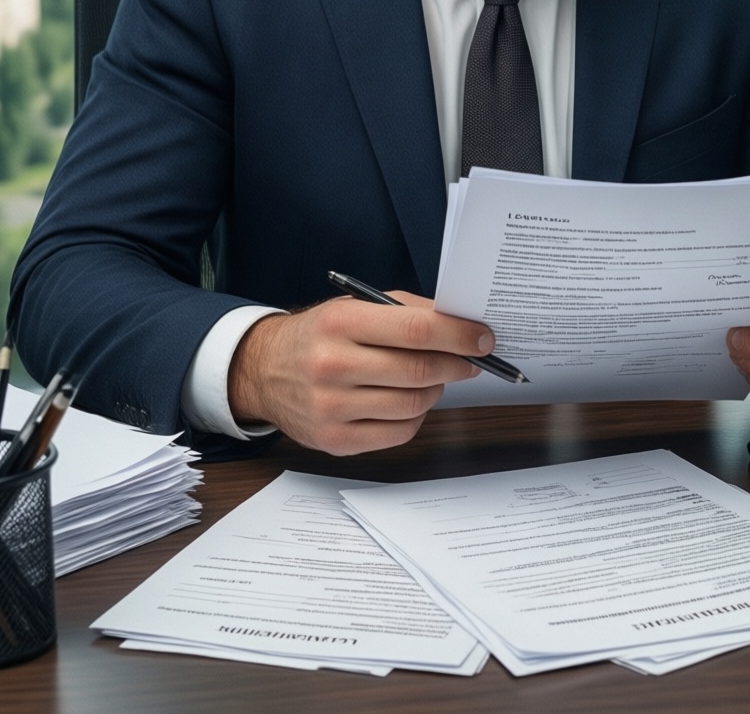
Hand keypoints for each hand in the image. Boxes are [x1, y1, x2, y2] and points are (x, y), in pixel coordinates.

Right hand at [227, 292, 491, 454]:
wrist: (266, 370)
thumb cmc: (322, 334)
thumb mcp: (357, 306)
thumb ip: (408, 312)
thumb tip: (462, 326)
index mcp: (340, 323)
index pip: (416, 330)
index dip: (458, 335)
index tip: (484, 338)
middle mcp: (332, 365)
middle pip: (419, 370)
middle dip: (457, 364)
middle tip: (471, 359)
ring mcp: (331, 408)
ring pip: (414, 404)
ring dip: (437, 390)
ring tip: (434, 377)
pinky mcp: (334, 441)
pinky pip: (399, 432)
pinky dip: (416, 416)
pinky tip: (408, 400)